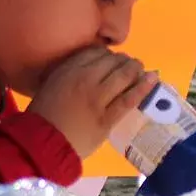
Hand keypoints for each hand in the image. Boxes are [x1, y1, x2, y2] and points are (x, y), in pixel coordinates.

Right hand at [28, 47, 158, 156]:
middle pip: (112, 62)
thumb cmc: (42, 115)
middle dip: (123, 60)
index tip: (110, 59)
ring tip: (142, 69)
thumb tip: (90, 67)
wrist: (43, 144)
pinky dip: (143, 88)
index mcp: (68, 70)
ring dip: (136, 69)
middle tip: (129, 63)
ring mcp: (98, 99)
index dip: (106, 54)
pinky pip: (129, 99)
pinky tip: (153, 80)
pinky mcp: (108, 118)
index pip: (95, 52)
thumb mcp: (50, 84)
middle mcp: (85, 79)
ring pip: (124, 76)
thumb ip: (68, 72)